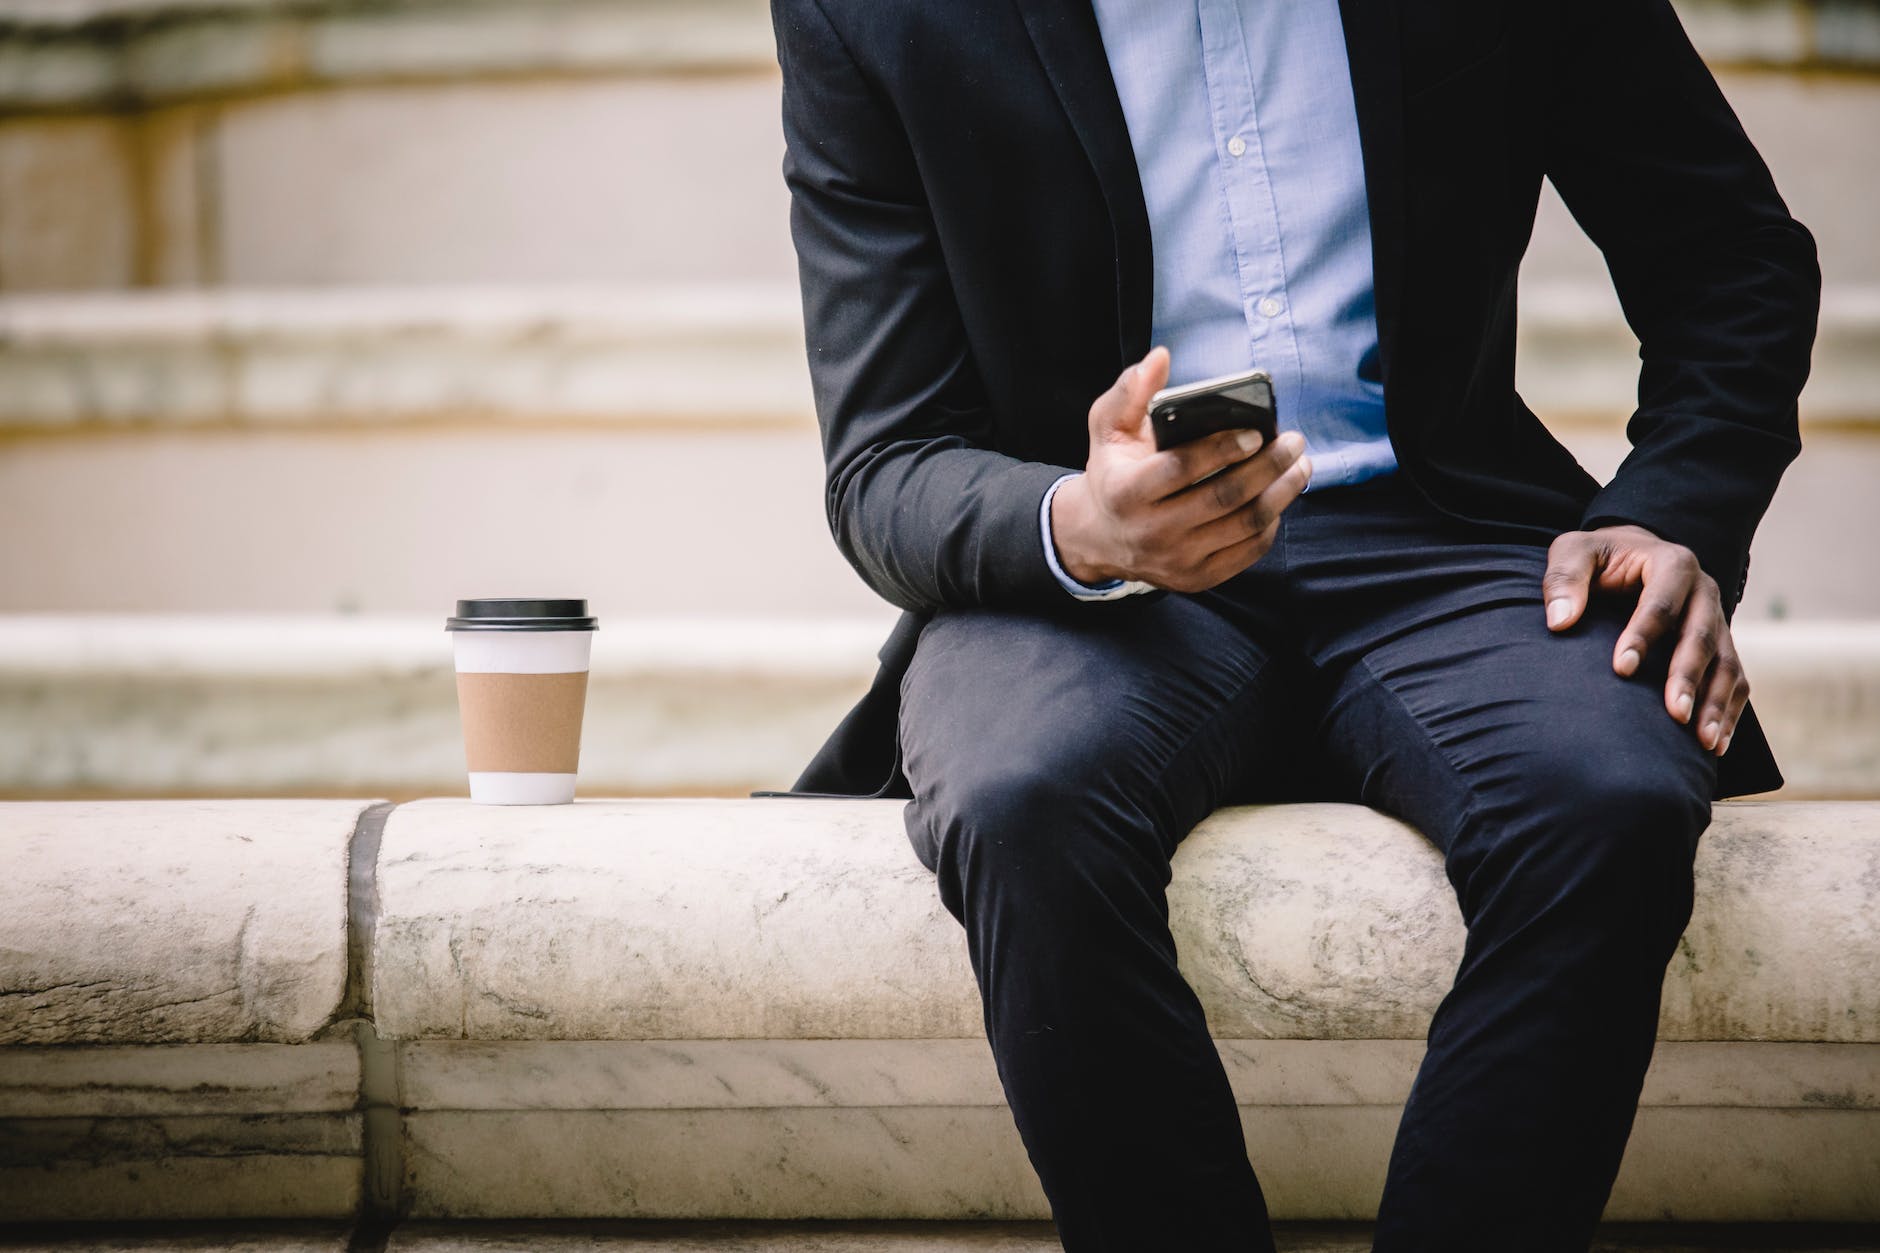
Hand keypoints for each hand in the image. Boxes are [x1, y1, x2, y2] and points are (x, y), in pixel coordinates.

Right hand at [1051, 346, 1311, 593]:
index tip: (1256, 431)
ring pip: (1243, 526)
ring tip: (1300, 465)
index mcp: (1126, 491)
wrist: (1098, 537)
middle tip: (1293, 441)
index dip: (1222, 449)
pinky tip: (1280, 498)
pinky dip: (1271, 523)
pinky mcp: (1197, 578)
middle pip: (1223, 498)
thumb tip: (1159, 357)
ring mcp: (1176, 560)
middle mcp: (1150, 531)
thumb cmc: (1112, 471)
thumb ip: (1130, 391)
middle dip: (1267, 467)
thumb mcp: (1108, 428)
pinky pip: (1246, 552)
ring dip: (1281, 493)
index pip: (1181, 469)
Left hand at [1543, 525, 1746, 755]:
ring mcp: (1717, 619)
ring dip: (1717, 702)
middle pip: (1702, 636)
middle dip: (1688, 677)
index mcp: (1672, 563)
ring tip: (1704, 742)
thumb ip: (1564, 579)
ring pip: (1727, 663)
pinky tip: (1715, 744)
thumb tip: (1559, 621)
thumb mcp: (1573, 552)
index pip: (1661, 603)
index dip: (1643, 635)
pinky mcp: (1721, 643)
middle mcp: (1704, 591)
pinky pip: (1735, 679)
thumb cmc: (1598, 557)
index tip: (1621, 669)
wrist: (1631, 554)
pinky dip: (1729, 710)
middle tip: (1674, 714)